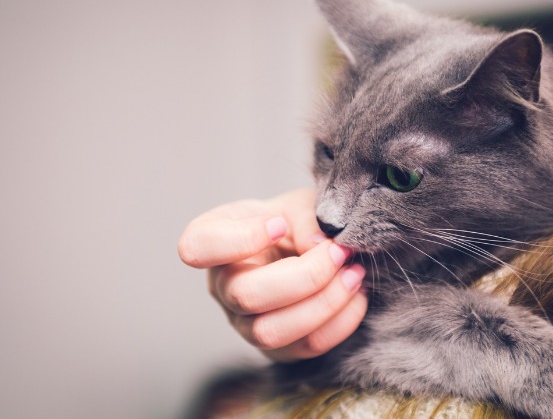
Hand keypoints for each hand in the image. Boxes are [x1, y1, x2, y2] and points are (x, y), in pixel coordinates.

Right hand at [178, 189, 367, 361]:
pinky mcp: (279, 348)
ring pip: (272, 332)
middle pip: (246, 296)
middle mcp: (222, 287)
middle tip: (339, 252)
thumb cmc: (294, 221)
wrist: (312, 248)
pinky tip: (356, 294)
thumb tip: (318, 248)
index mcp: (213, 240)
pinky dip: (340, 321)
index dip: (239, 240)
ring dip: (323, 303)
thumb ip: (305, 217)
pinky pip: (306, 346)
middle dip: (304, 275)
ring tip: (353, 274)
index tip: (278, 224)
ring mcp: (245, 323)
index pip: (196, 248)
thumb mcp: (299, 204)